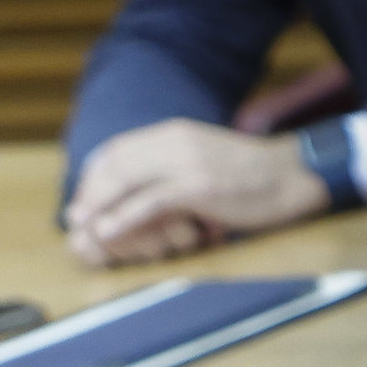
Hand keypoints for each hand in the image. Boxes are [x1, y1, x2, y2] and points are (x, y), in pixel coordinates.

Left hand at [65, 117, 330, 266]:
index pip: (116, 150)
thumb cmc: (244, 177)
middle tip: (75, 220)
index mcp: (173, 134)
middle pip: (114, 164)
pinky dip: (124, 217)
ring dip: (99, 205)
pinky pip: (151, 201)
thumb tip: (131, 191)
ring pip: (126, 180)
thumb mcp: (198, 162)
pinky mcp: (198, 186)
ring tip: (83, 227)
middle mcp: (175, 141)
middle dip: (89, 193)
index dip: (93, 177)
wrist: (290, 176)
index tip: (81, 201)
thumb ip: (166, 168)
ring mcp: (186, 162)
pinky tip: (108, 231)